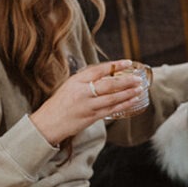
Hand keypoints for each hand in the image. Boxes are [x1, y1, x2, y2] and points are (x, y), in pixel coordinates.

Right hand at [28, 60, 144, 145]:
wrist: (47, 124)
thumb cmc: (59, 104)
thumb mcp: (69, 86)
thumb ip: (86, 81)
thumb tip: (107, 74)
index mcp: (76, 81)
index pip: (99, 70)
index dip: (115, 65)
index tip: (128, 63)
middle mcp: (82, 92)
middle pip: (109, 84)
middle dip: (126, 81)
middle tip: (138, 78)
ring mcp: (87, 106)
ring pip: (113, 98)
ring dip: (128, 93)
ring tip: (139, 89)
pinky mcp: (91, 117)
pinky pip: (111, 110)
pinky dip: (124, 105)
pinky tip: (133, 101)